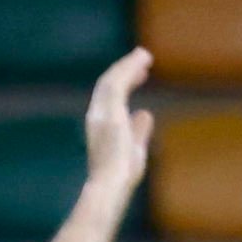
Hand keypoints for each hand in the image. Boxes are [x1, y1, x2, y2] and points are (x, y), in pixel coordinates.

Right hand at [81, 49, 156, 212]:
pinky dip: (129, 68)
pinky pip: (117, 82)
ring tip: (145, 55)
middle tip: (143, 59)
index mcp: (101, 126)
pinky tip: (142, 60)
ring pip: (111, 80)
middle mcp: (96, 117)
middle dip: (125, 70)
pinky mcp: (108, 111)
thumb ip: (139, 130)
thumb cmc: (121, 176)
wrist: (111, 186)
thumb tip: (145, 113)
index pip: (110, 99)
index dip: (125, 83)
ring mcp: (101, 113)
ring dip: (128, 65)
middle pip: (108, 85)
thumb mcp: (134, 149)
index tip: (142, 75)